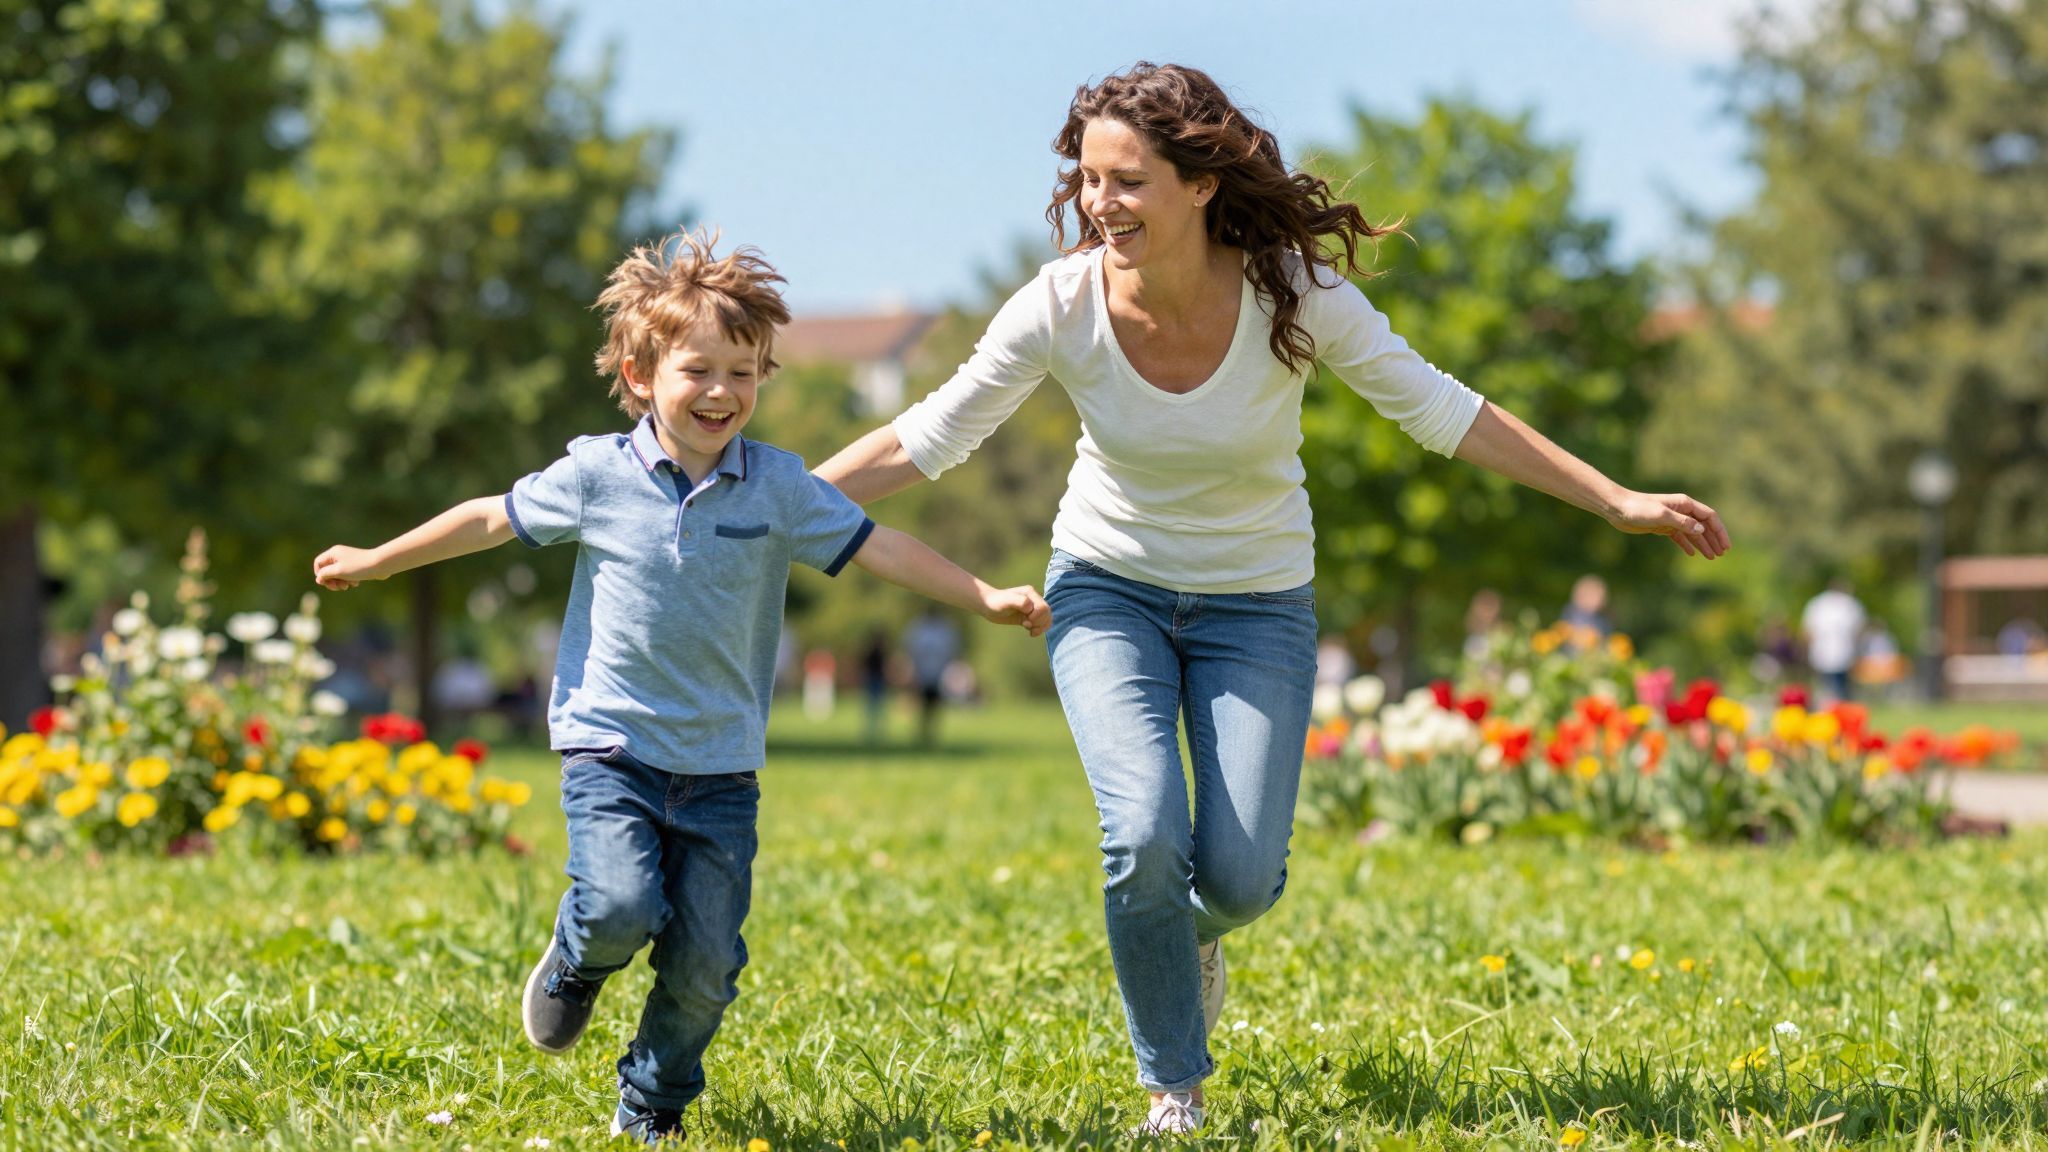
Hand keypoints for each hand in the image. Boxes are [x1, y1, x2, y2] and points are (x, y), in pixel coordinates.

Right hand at [314, 545, 387, 589]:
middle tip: (337, 588)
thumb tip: (318, 578)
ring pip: (338, 574)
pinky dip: (349, 580)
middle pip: (327, 570)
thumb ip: (325, 574)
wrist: (380, 565)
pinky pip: (347, 575)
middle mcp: (339, 555)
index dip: (320, 574)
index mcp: (333, 553)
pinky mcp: (356, 566)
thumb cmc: (358, 567)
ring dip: (340, 582)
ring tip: (348, 586)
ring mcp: (348, 560)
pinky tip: (356, 583)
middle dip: (331, 580)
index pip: (318, 563)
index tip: (326, 582)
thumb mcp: (338, 571)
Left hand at [981, 584, 1051, 636]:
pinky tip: (1031, 633)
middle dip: (1039, 622)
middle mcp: (1034, 599)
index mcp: (1030, 593)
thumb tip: (1030, 608)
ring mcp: (1032, 608)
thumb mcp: (1006, 601)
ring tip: (1029, 629)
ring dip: (1040, 627)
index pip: (1043, 607)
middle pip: (1047, 613)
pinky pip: (1042, 623)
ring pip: (1047, 618)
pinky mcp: (1029, 616)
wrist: (988, 606)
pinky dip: (1040, 629)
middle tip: (1025, 624)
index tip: (1025, 621)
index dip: (1036, 617)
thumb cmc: (996, 602)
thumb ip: (1019, 601)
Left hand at [1605, 491, 1730, 558]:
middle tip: (1721, 554)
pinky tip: (1693, 554)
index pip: (1709, 516)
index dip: (1719, 530)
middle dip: (1714, 539)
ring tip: (1711, 557)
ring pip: (1692, 533)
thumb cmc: (1638, 508)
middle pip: (1703, 525)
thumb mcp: (1661, 515)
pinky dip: (1687, 545)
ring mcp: (1672, 519)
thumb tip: (1701, 529)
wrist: (1617, 508)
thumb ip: (1682, 522)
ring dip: (1703, 544)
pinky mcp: (1662, 527)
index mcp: (1684, 504)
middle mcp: (1681, 511)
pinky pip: (1679, 537)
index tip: (1725, 545)